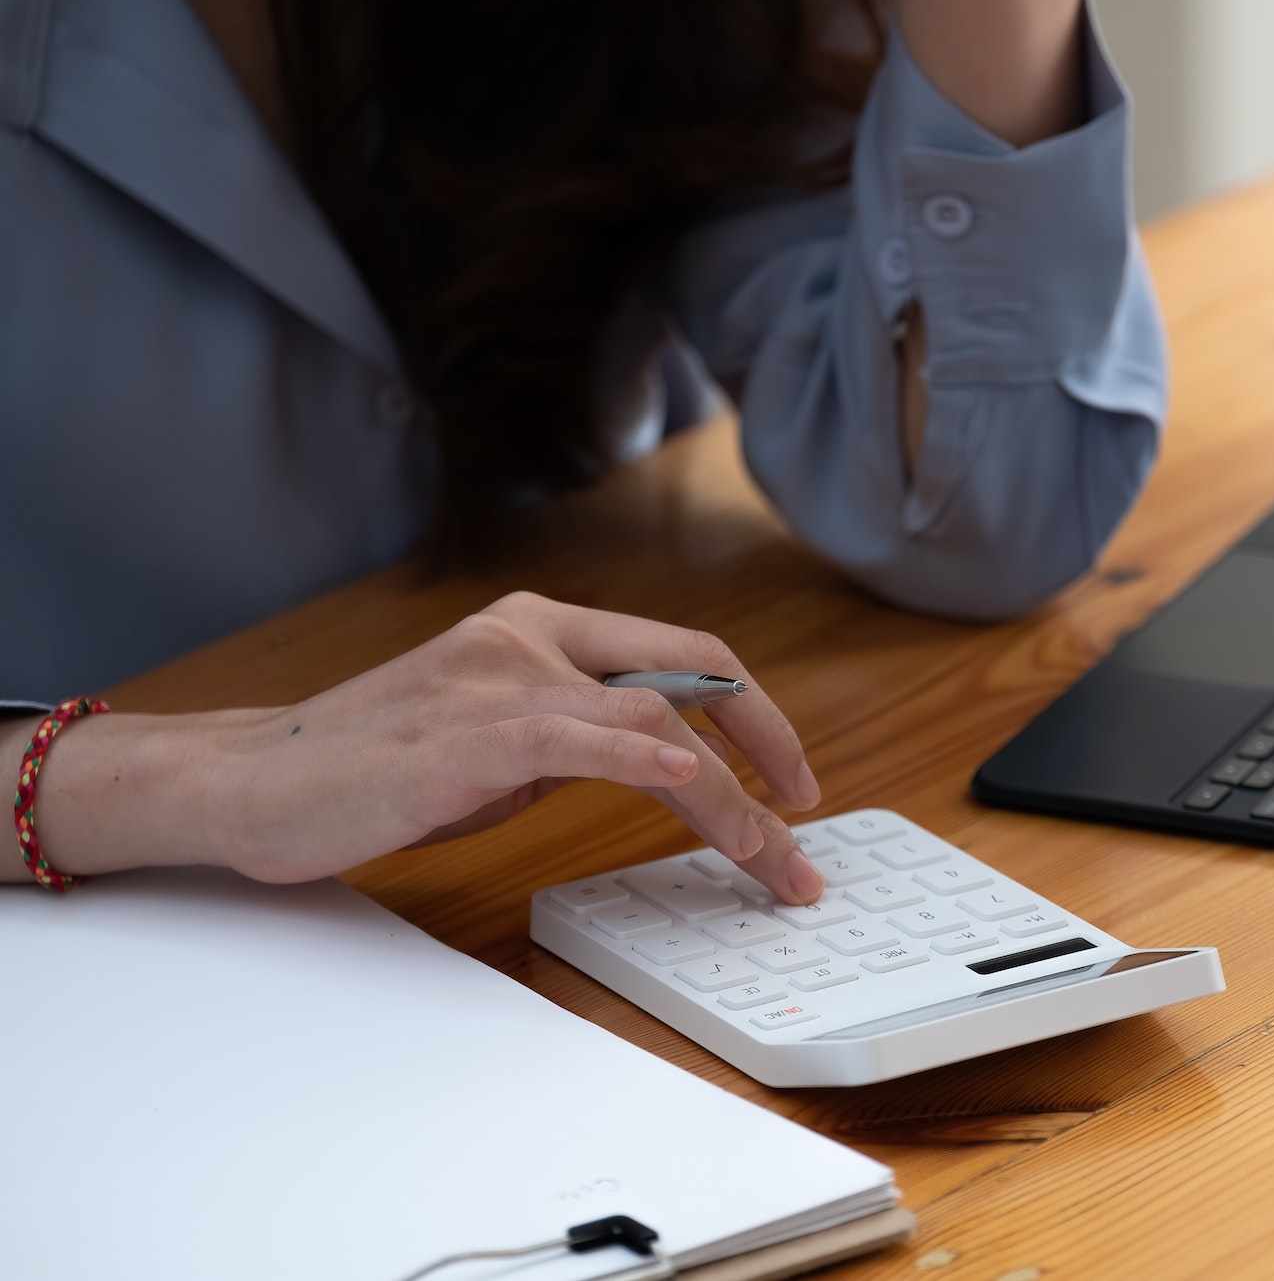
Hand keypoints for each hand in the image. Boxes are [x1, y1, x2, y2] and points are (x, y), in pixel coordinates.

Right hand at [12, 593, 826, 901]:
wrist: (256, 782)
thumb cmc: (373, 766)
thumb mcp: (494, 738)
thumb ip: (572, 737)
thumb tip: (657, 768)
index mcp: (540, 627)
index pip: (681, 651)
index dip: (751, 710)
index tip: (789, 778)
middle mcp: (530, 636)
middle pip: (691, 670)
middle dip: (769, 741)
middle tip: (807, 819)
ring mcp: (503, 678)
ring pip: (657, 719)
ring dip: (731, 797)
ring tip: (770, 857)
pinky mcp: (471, 733)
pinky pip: (583, 737)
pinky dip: (647, 760)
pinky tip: (692, 785)